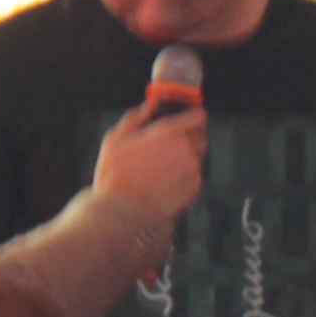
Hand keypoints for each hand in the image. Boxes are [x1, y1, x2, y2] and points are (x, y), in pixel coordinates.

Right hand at [91, 103, 208, 219]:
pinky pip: (194, 177)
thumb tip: (150, 104)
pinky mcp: (194, 188)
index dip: (194, 117)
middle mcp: (185, 149)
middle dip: (189, 140)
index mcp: (167, 132)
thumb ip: (136, 117)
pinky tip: (164, 184)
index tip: (190, 119)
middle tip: (167, 149)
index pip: (198, 117)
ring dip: (185, 160)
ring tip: (160, 171)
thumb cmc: (114, 175)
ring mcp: (192, 170)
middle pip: (201, 137)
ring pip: (197, 158)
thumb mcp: (115, 138)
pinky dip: (184, 178)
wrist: (123, 212)